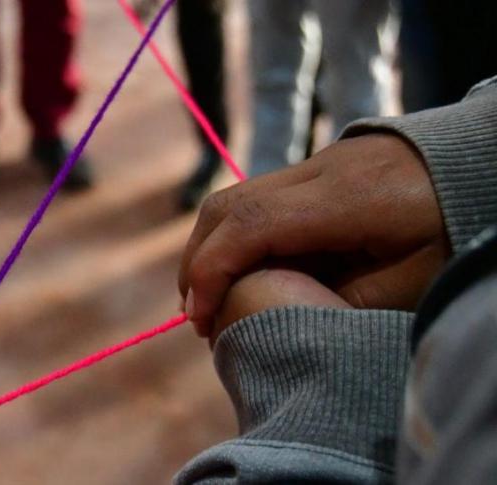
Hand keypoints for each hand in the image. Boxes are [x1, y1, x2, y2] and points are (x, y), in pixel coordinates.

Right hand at [180, 133, 450, 336]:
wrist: (476, 163)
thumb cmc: (453, 227)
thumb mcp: (413, 280)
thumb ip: (345, 297)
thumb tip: (278, 309)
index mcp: (343, 199)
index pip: (250, 225)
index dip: (212, 272)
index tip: (200, 318)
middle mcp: (315, 173)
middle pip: (227, 207)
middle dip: (198, 263)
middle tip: (196, 316)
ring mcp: (310, 166)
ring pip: (232, 199)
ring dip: (209, 248)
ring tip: (208, 297)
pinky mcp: (311, 171)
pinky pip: (252, 199)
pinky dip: (231, 236)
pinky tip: (239, 269)